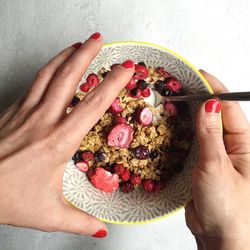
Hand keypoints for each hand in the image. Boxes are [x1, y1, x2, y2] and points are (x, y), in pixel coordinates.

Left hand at [0, 32, 134, 237]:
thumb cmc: (6, 198)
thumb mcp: (49, 214)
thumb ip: (80, 222)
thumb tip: (102, 230)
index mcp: (59, 142)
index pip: (93, 104)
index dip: (113, 83)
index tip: (127, 69)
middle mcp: (44, 120)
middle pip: (70, 77)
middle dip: (88, 54)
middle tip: (102, 40)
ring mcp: (27, 111)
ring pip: (51, 73)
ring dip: (68, 54)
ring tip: (82, 43)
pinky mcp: (14, 110)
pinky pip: (37, 81)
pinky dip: (51, 66)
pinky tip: (57, 64)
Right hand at [185, 70, 249, 249]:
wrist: (220, 237)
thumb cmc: (229, 208)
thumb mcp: (216, 167)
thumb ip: (210, 134)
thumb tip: (208, 104)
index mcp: (245, 143)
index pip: (229, 107)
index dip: (214, 88)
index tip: (198, 75)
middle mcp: (231, 145)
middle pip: (215, 113)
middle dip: (199, 99)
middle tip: (180, 86)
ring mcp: (215, 153)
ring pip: (202, 127)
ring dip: (189, 115)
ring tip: (173, 101)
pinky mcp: (202, 163)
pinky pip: (192, 141)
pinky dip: (182, 132)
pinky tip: (172, 125)